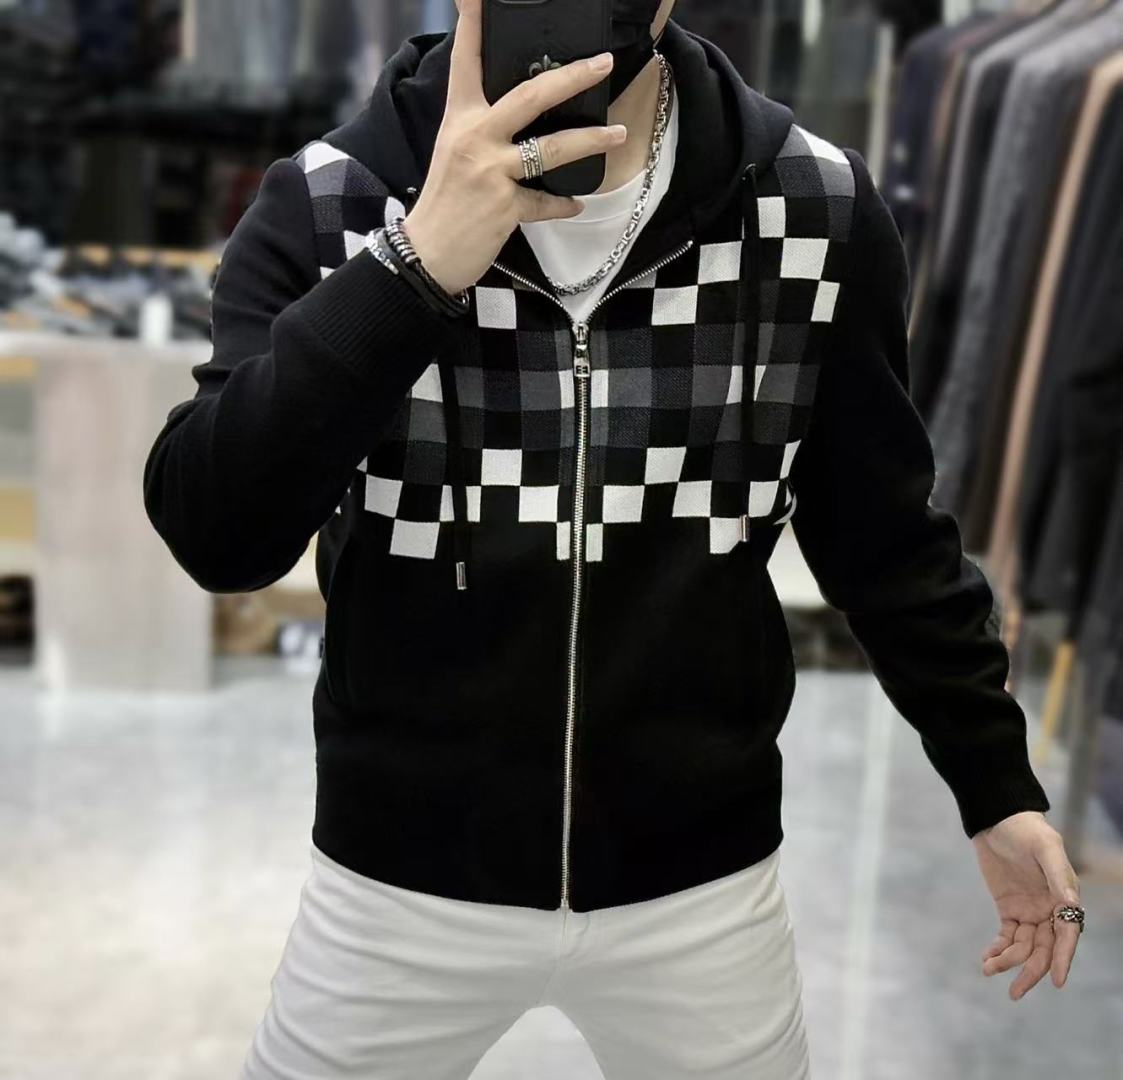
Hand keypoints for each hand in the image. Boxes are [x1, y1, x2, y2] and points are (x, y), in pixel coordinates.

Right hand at [402, 0, 627, 295]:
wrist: (427, 253)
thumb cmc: (444, 203)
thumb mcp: (454, 153)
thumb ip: (484, 130)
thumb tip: (521, 117)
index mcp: (460, 118)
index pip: (467, 61)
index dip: (474, 24)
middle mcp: (474, 137)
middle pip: (530, 95)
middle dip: (571, 77)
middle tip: (603, 64)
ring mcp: (490, 171)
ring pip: (551, 148)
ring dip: (590, 140)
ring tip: (618, 133)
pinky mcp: (505, 206)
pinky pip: (545, 201)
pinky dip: (562, 204)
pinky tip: (575, 202)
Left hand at [972, 810, 1081, 999]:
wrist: (998, 820)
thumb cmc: (1027, 830)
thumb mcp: (1045, 848)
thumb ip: (1058, 875)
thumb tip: (1073, 905)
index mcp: (1065, 898)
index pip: (1066, 935)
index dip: (1062, 959)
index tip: (1056, 981)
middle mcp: (1050, 910)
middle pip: (1044, 949)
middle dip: (1032, 972)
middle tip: (1014, 993)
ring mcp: (1029, 911)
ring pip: (1024, 947)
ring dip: (1009, 961)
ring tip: (989, 969)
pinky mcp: (1009, 908)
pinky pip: (1007, 936)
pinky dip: (998, 949)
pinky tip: (987, 960)